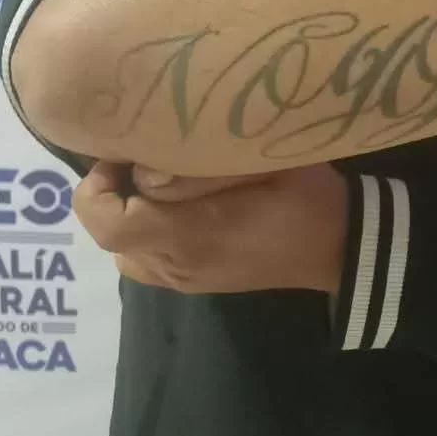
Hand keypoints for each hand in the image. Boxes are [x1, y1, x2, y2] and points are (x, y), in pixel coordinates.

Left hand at [71, 160, 348, 298]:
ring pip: (123, 249)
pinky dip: (143, 230)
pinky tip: (173, 206)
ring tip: (156, 181)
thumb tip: (146, 172)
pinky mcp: (193, 281)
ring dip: (125, 213)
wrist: (338, 246)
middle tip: (139, 158)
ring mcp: (183, 279)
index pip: (110, 223)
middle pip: (108, 235)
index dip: (98, 187)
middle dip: (111, 193)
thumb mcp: (260, 164)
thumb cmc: (304, 196)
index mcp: (190, 237)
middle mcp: (176, 265)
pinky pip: (144, 258)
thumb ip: (197, 170)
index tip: (120, 155)